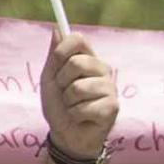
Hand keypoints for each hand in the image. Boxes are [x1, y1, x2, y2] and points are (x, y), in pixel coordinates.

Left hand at [40, 31, 120, 162]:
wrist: (66, 135)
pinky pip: (85, 107)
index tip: (56, 63)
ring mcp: (110, 88)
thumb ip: (55, 55)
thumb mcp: (50, 78)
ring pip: (79, 87)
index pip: (78, 39)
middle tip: (65, 92)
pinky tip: (82, 118)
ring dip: (68, 102)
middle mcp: (103, 70)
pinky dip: (75, 115)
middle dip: (62, 81)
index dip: (62, 50)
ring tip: (73, 107)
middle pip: (77, 62)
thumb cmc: (59, 106)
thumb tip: (57, 29)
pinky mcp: (113, 107)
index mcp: (88, 60)